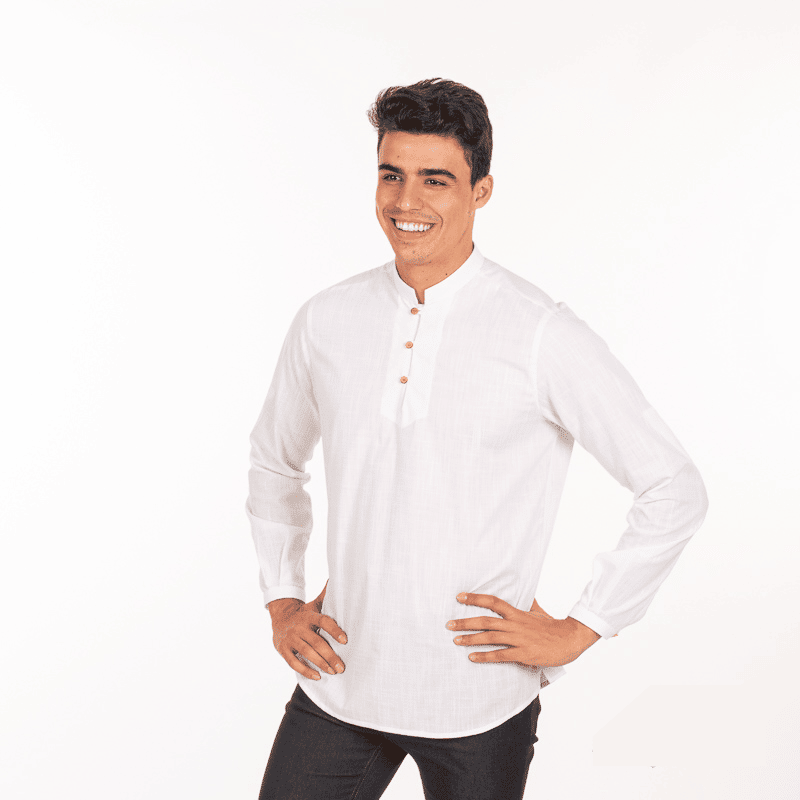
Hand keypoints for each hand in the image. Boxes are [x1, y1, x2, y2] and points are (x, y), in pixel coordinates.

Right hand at [268, 591, 347, 680]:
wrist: (280, 617)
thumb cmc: (304, 613)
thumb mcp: (314, 604)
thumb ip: (326, 595)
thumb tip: (336, 579)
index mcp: (309, 616)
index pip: (323, 622)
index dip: (334, 630)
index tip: (345, 640)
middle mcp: (300, 627)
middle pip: (316, 642)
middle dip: (330, 655)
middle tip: (342, 667)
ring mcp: (291, 639)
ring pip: (306, 652)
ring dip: (321, 663)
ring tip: (333, 672)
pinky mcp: (283, 649)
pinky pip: (294, 662)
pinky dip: (305, 670)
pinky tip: (317, 676)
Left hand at [446, 593, 600, 667]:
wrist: (570, 639)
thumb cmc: (552, 626)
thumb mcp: (537, 611)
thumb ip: (527, 604)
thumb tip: (525, 593)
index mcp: (517, 613)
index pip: (493, 601)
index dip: (475, 598)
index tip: (459, 597)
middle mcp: (515, 624)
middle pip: (486, 620)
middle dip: (465, 622)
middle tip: (448, 624)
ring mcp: (519, 639)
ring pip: (490, 637)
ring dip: (471, 639)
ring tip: (456, 640)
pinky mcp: (524, 653)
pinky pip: (500, 655)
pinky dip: (485, 656)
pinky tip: (472, 657)